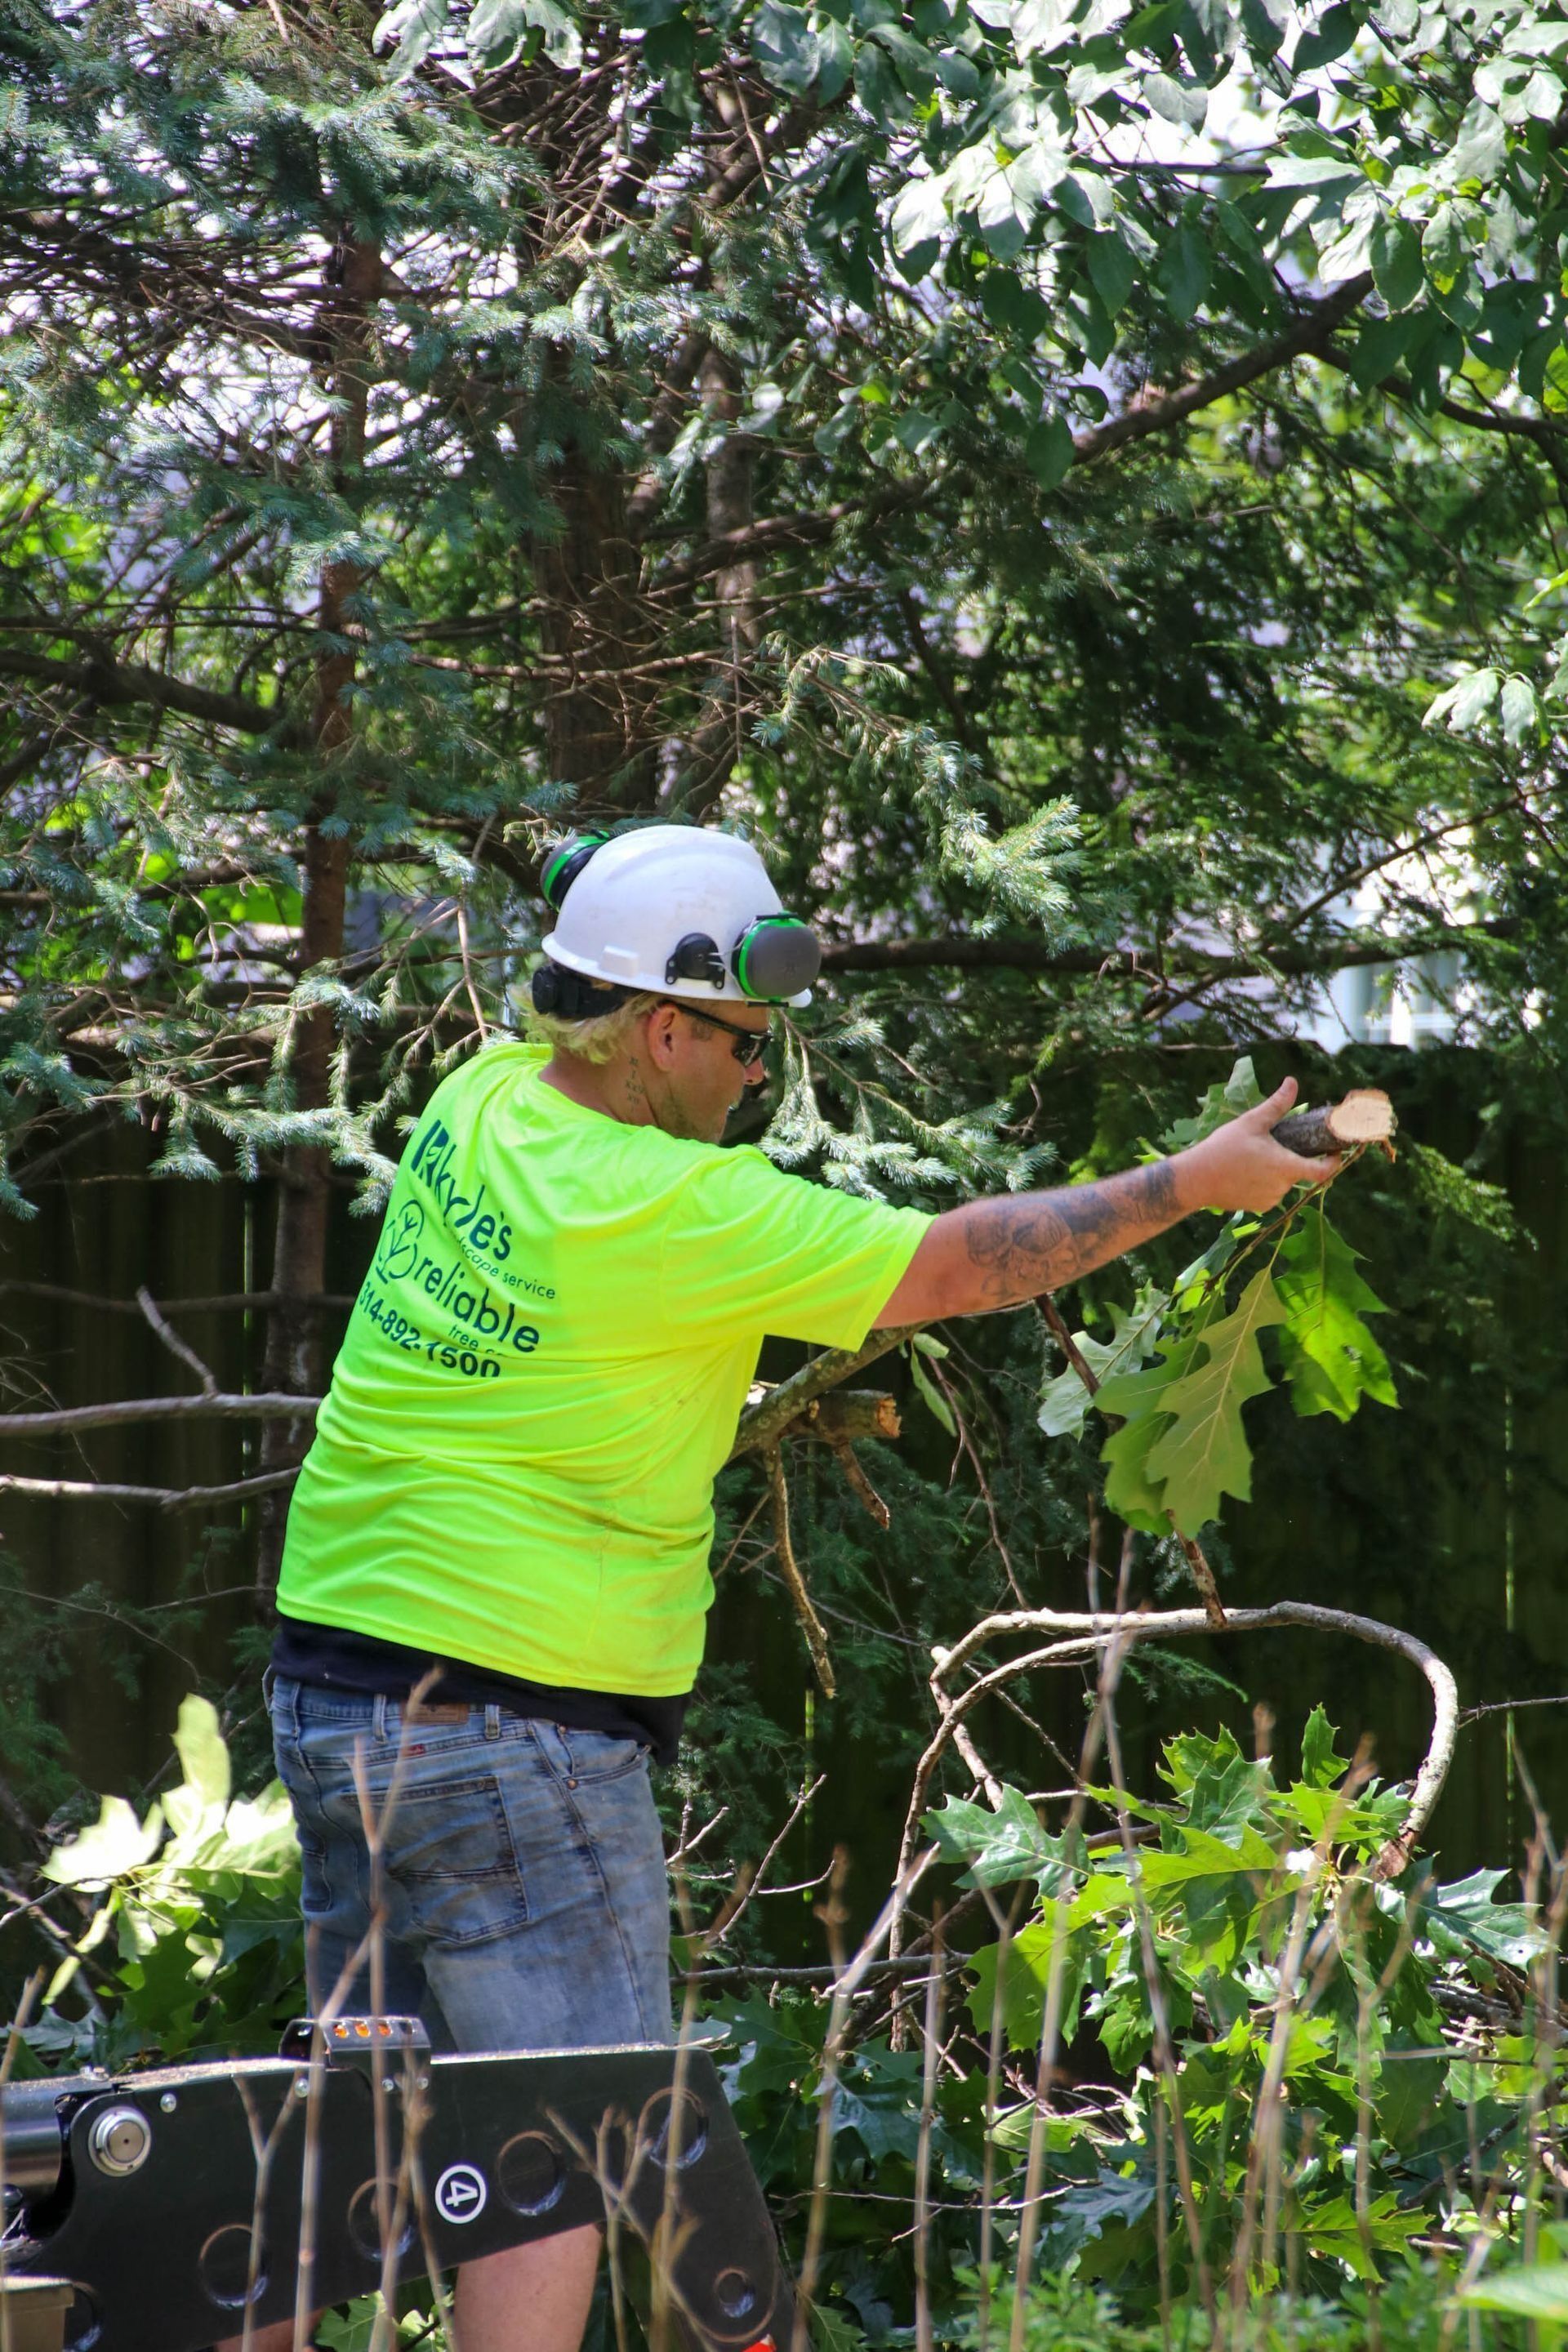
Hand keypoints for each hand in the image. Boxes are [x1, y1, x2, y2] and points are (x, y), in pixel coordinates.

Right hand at [1174, 1077, 1339, 1214]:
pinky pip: (1270, 1193)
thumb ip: (1276, 1104)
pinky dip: (1265, 1183)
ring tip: (1256, 1157)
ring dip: (1278, 1171)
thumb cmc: (1223, 1148)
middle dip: (1294, 1158)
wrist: (1195, 1180)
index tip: (1333, 1151)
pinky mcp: (1258, 1207)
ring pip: (1283, 1182)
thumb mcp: (1251, 1122)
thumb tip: (1292, 1082)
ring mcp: (1270, 1200)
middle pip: (1299, 1172)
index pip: (1324, 1171)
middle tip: (1277, 1143)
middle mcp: (1282, 1187)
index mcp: (1286, 1166)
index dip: (1334, 1162)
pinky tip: (1247, 1172)